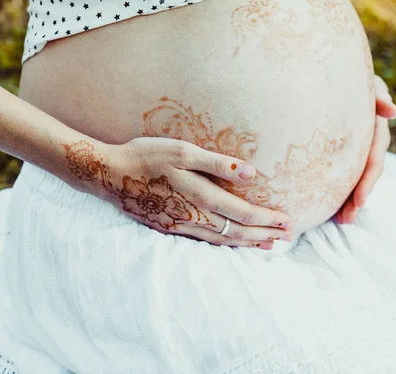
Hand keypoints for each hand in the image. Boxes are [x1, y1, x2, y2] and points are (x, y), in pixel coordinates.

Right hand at [61, 137, 293, 249]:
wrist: (108, 174)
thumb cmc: (146, 156)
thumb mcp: (182, 151)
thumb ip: (217, 163)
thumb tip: (251, 173)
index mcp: (199, 197)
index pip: (242, 214)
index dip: (267, 219)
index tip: (288, 221)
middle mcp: (192, 217)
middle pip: (235, 232)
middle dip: (263, 234)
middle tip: (287, 236)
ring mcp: (179, 226)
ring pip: (221, 240)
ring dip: (246, 242)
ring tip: (266, 244)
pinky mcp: (168, 228)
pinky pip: (203, 241)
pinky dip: (223, 243)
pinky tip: (229, 242)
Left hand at [336, 75, 395, 223]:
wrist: (332, 76)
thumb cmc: (349, 77)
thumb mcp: (367, 85)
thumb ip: (377, 96)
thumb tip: (393, 112)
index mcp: (375, 128)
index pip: (374, 158)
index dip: (368, 180)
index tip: (361, 201)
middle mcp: (368, 140)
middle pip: (365, 174)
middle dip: (357, 197)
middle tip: (347, 219)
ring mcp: (356, 145)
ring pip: (355, 175)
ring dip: (349, 199)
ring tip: (341, 220)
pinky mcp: (341, 148)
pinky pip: (341, 170)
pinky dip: (338, 188)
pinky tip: (331, 207)